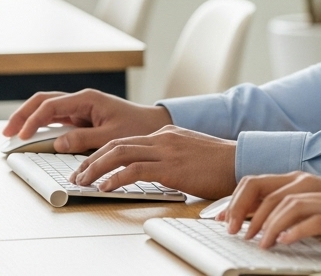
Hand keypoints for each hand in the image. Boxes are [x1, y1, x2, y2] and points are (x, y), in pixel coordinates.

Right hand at [1, 89, 171, 153]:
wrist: (154, 126)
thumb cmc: (137, 128)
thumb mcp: (110, 137)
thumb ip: (83, 139)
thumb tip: (58, 143)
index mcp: (87, 99)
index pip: (51, 106)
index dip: (32, 121)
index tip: (21, 136)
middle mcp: (81, 100)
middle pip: (43, 101)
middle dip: (22, 114)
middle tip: (6, 132)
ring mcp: (80, 108)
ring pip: (47, 108)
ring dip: (29, 118)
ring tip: (12, 133)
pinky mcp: (82, 117)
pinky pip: (56, 118)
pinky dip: (41, 124)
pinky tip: (31, 134)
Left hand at [69, 125, 238, 199]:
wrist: (242, 160)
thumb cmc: (222, 162)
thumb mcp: (191, 153)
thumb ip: (172, 156)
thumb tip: (157, 170)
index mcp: (167, 134)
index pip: (125, 140)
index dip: (102, 153)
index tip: (89, 166)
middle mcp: (163, 138)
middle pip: (116, 144)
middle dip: (92, 160)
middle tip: (78, 174)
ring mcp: (166, 150)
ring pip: (119, 154)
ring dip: (96, 169)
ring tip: (83, 181)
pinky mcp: (171, 166)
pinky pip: (135, 170)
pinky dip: (115, 178)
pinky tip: (105, 188)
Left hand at [242, 181, 320, 260]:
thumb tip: (295, 233)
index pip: (278, 185)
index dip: (251, 198)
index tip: (233, 217)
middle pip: (277, 190)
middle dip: (250, 210)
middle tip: (234, 230)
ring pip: (290, 204)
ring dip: (266, 224)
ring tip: (254, 241)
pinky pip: (313, 221)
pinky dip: (292, 231)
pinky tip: (280, 243)